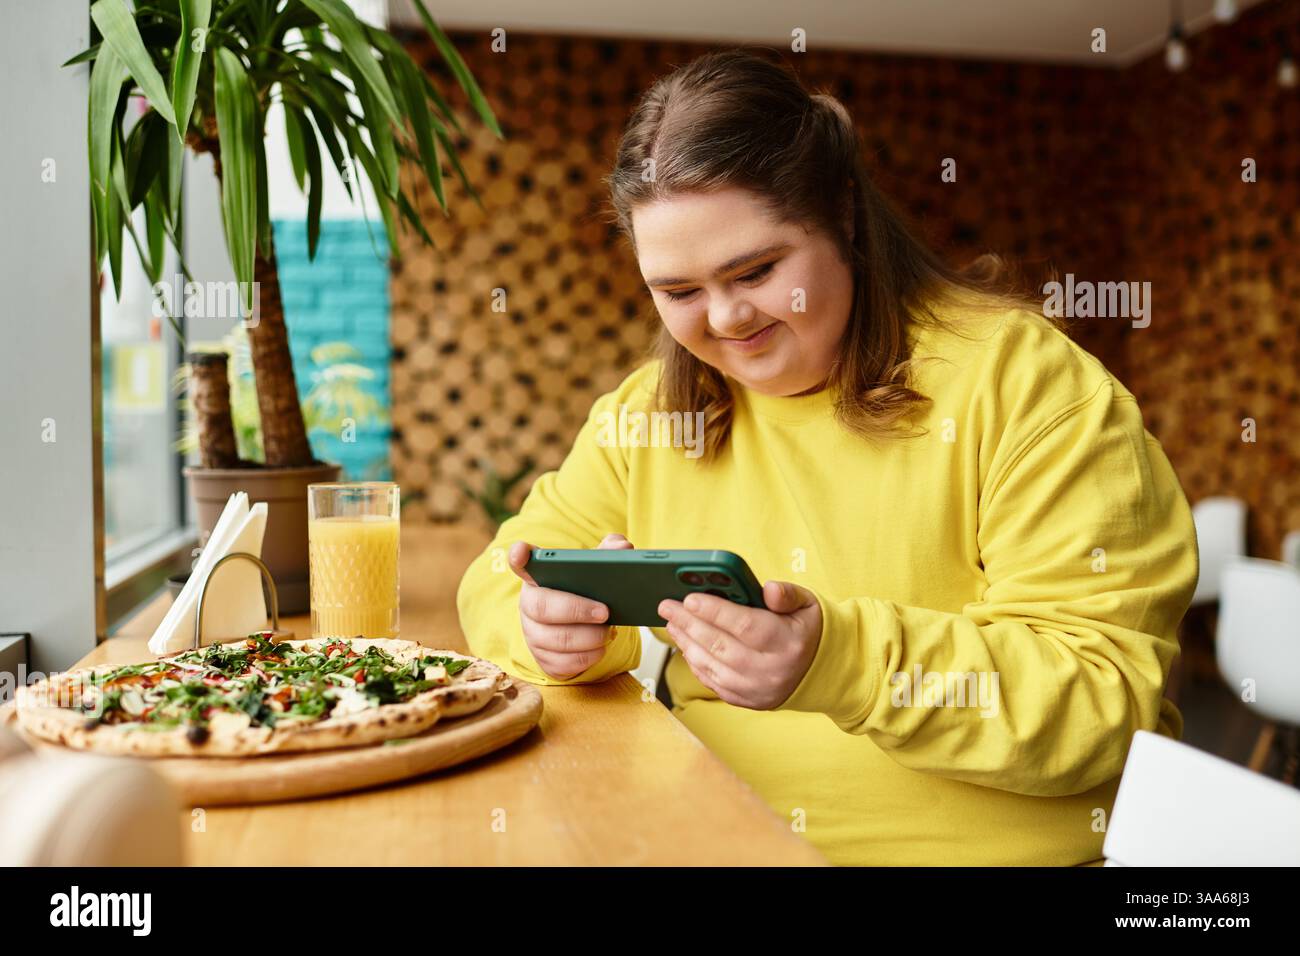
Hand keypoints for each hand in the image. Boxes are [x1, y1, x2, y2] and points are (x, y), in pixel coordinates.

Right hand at [509, 533, 633, 679]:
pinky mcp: (544, 660)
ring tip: (608, 632)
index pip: (520, 561)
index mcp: (538, 576)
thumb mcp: (595, 570)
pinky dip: (587, 657)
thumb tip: (623, 547)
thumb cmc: (585, 593)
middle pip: (542, 608)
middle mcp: (529, 605)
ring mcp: (533, 634)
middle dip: (576, 610)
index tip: (521, 552)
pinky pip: (563, 663)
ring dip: (588, 637)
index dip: (518, 557)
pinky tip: (600, 648)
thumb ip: (608, 553)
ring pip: (556, 640)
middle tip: (604, 611)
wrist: (585, 628)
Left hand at [658, 580, 822, 709]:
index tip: (690, 598)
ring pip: (713, 666)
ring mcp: (758, 689)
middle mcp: (772, 670)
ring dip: (687, 643)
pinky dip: (695, 664)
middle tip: (668, 606)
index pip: (745, 626)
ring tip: (672, 623)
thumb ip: (786, 594)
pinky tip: (685, 645)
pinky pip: (713, 683)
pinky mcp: (748, 700)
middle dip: (689, 624)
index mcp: (788, 642)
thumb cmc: (808, 630)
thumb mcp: (807, 604)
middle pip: (721, 646)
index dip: (715, 611)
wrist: (821, 671)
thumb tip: (767, 588)